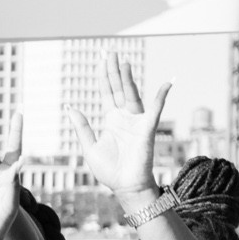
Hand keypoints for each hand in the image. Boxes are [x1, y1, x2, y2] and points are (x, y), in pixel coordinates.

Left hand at [65, 54, 170, 200]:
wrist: (124, 187)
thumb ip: (82, 126)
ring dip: (128, 78)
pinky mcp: (146, 129)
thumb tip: (70, 107)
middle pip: (118, 89)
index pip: (107, 93)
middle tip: (111, 53)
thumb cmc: (109, 170)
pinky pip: (155, 110)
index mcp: (111, 120)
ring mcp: (136, 122)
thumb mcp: (89, 146)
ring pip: (131, 94)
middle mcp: (124, 117)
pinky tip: (167, 83)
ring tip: (123, 61)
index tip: (102, 60)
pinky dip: (161, 96)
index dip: (104, 77)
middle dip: (114, 71)